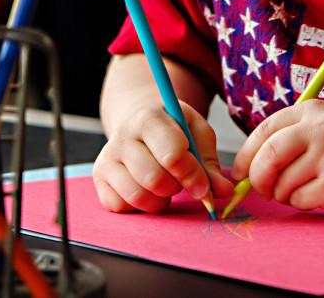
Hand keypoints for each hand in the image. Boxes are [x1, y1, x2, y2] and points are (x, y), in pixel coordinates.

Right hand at [93, 101, 233, 213]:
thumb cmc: (174, 129)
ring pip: (137, 196)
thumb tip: (224, 191)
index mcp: (149, 118)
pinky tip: (148, 191)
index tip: (204, 185)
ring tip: (166, 186)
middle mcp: (122, 135)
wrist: (142, 125)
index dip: (192, 175)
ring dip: (160, 200)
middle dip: (176, 187)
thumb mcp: (197, 134)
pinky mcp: (99, 178)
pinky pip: (120, 206)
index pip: (171, 154)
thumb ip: (210, 164)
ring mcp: (107, 157)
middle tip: (180, 181)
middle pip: (154, 178)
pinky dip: (140, 207)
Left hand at [230, 100, 323, 216]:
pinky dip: (301, 203)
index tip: (240, 171)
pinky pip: (300, 201)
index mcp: (311, 112)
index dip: (244, 155)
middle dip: (257, 179)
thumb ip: (288, 135)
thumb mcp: (322, 121)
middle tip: (262, 189)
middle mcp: (320, 133)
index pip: (263, 132)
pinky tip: (319, 194)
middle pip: (267, 159)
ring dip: (283, 194)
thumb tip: (246, 166)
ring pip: (282, 185)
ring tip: (302, 187)